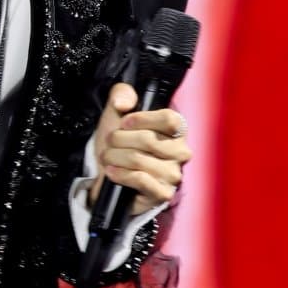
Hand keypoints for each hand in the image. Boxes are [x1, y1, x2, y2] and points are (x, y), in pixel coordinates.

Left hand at [87, 82, 191, 216]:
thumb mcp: (117, 113)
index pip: (169, 119)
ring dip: (115, 157)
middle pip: (149, 140)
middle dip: (119, 139)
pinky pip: (140, 179)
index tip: (123, 122)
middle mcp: (181, 152)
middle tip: (109, 143)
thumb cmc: (118, 143)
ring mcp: (174, 174)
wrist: (107, 174)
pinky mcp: (163, 193)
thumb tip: (123, 102)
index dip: (142, 119)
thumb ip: (121, 94)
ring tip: (108, 158)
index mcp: (177, 130)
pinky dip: (121, 174)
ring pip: (139, 159)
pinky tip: (112, 172)